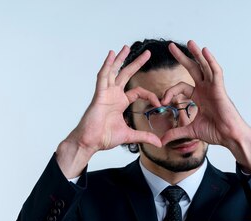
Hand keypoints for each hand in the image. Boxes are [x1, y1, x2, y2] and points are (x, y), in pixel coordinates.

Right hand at [57, 46, 161, 177]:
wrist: (90, 142)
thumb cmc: (104, 137)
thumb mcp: (129, 136)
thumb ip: (144, 137)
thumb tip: (159, 143)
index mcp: (120, 102)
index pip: (138, 92)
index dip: (150, 95)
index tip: (159, 103)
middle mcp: (113, 95)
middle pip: (126, 74)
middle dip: (137, 63)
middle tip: (148, 53)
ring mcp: (106, 93)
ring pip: (114, 71)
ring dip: (120, 59)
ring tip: (126, 47)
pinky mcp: (99, 94)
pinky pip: (103, 76)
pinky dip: (107, 65)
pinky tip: (111, 54)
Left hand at [160, 40, 250, 170]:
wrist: (229, 136)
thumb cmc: (215, 132)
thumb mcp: (190, 131)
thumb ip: (175, 132)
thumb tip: (161, 141)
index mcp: (199, 97)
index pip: (180, 87)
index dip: (169, 92)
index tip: (162, 101)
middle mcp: (205, 89)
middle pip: (192, 69)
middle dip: (182, 58)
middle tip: (170, 46)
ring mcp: (213, 88)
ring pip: (204, 66)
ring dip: (197, 54)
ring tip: (189, 42)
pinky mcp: (220, 89)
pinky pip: (216, 72)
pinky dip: (211, 61)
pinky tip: (205, 51)